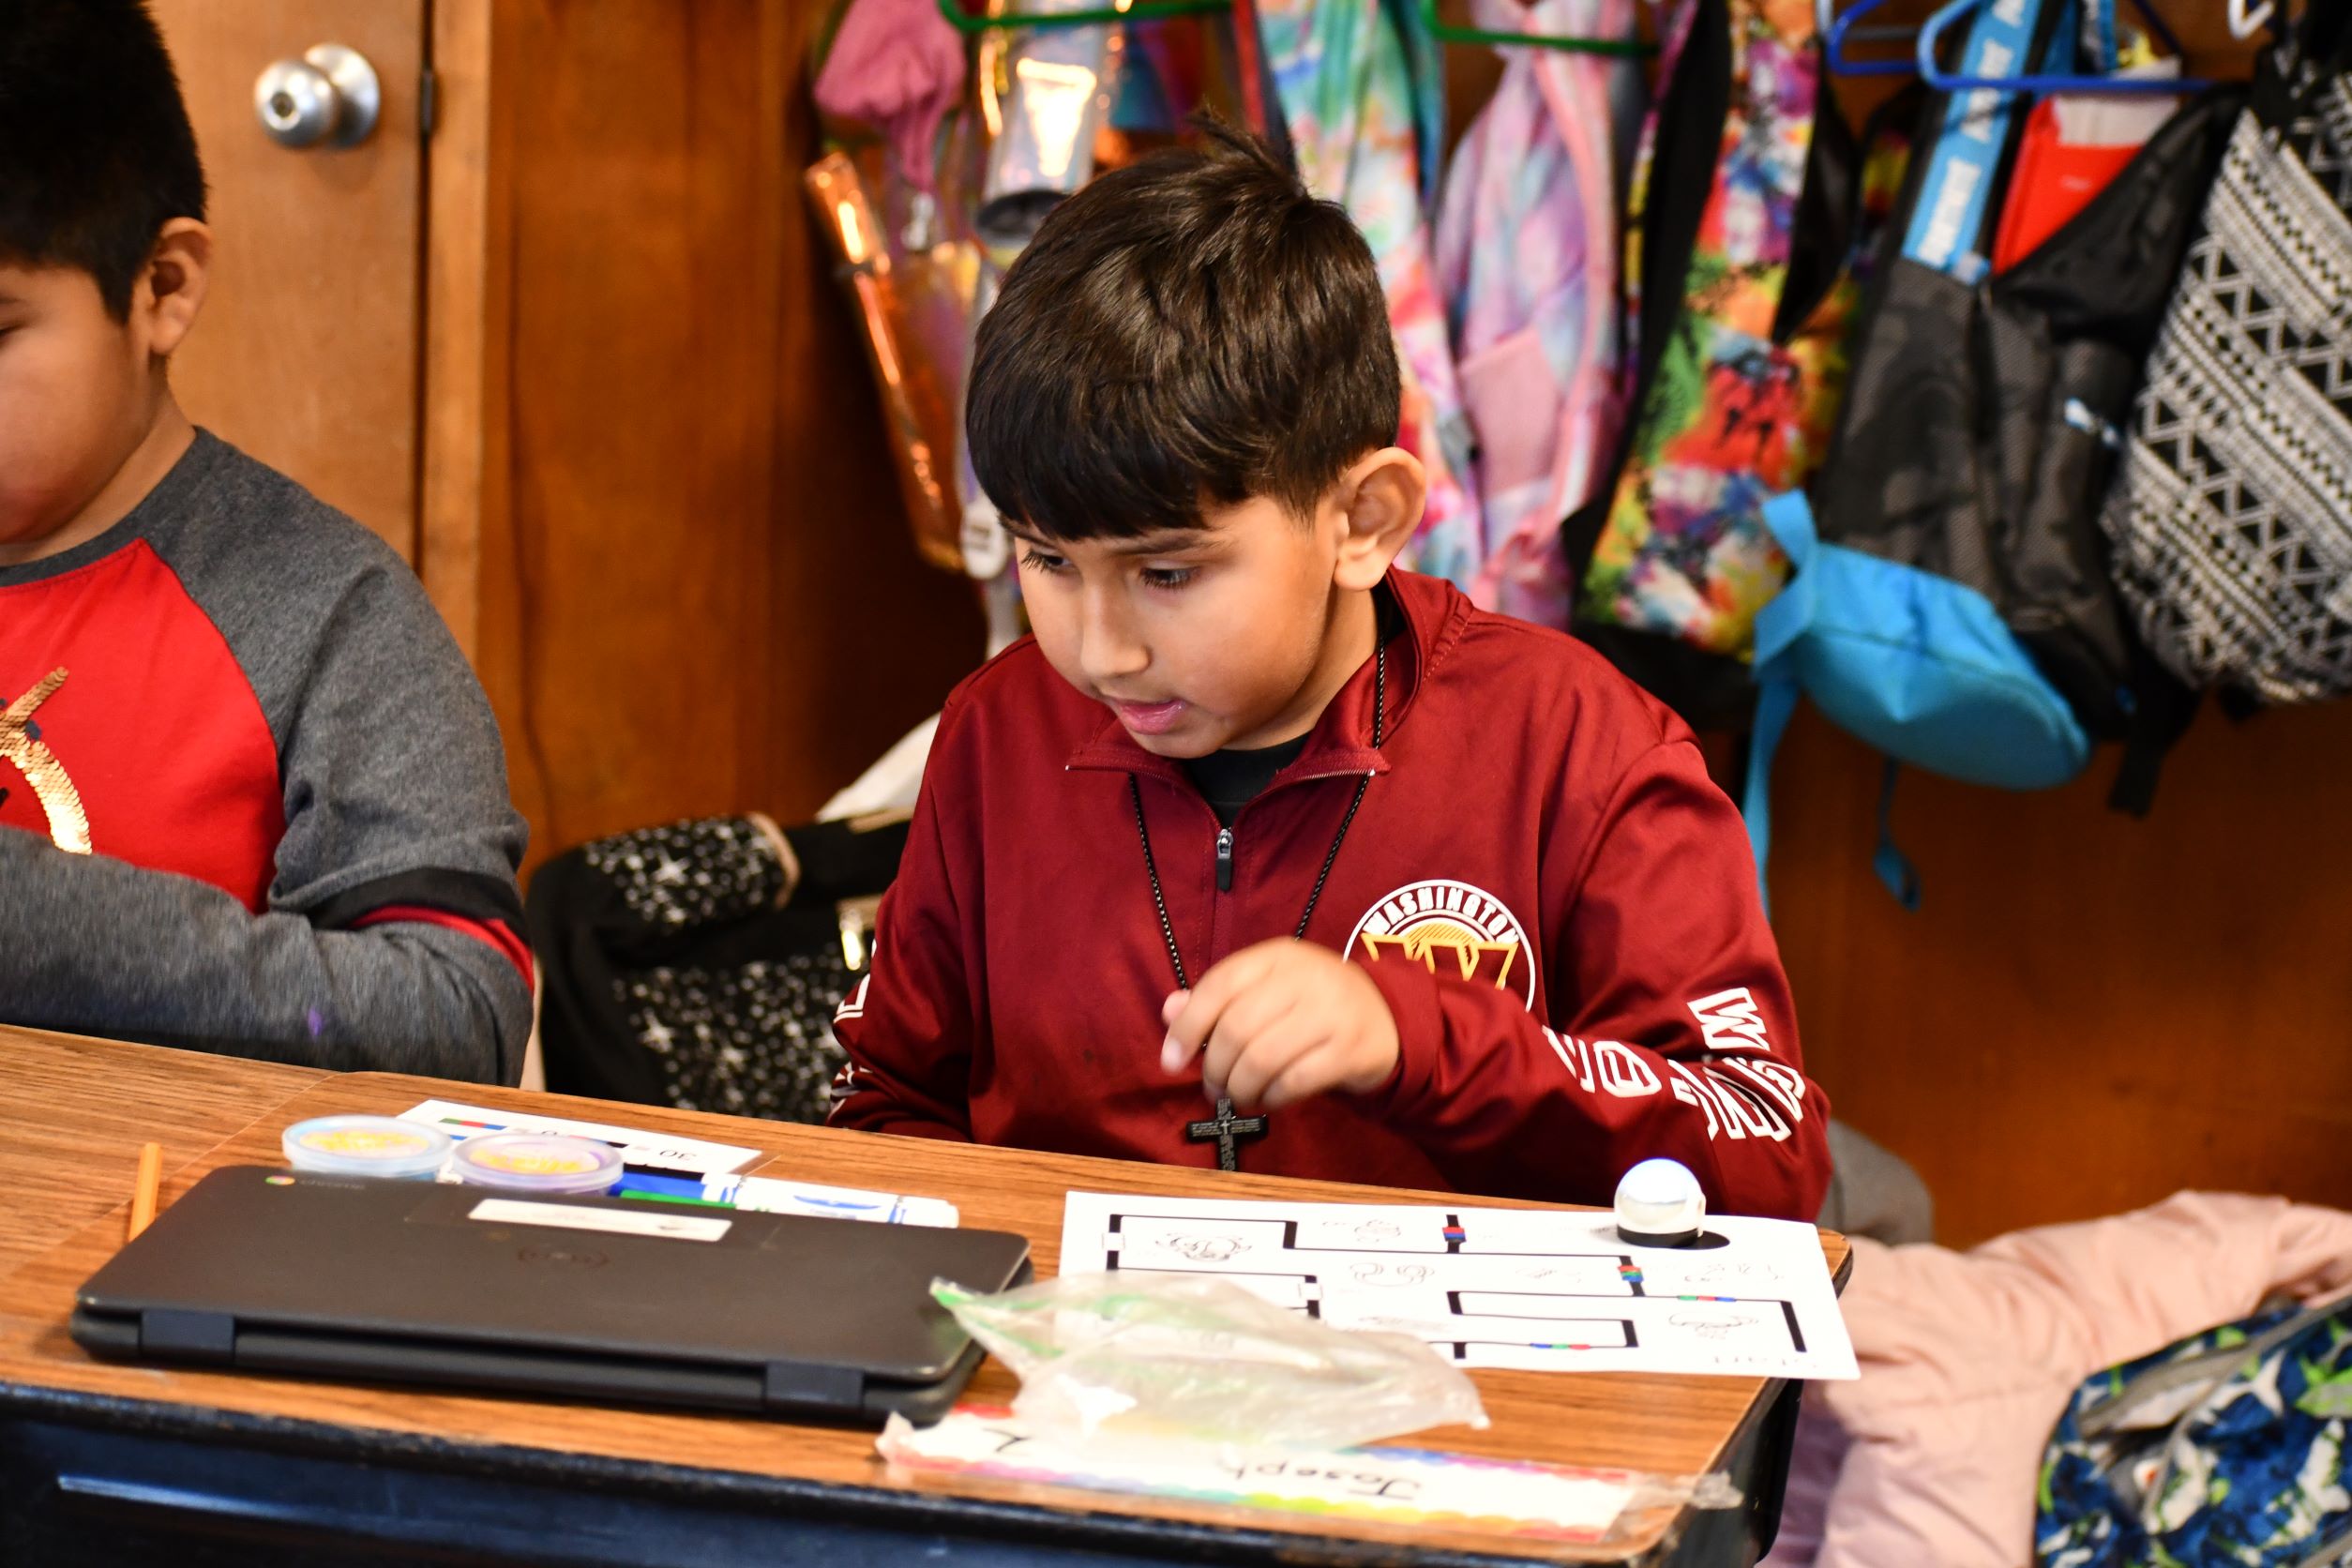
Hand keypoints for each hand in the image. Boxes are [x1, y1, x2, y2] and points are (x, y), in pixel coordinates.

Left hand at [1159, 939, 1399, 1111]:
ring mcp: (1331, 1012)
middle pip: (1238, 1028)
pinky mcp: (1350, 1050)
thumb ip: (1218, 999)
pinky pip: (1295, 1082)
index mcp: (1277, 956)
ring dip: (1240, 1087)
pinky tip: (1268, 1099)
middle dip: (1215, 1067)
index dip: (1187, 1026)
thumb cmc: (1312, 1005)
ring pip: (1264, 1059)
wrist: (1387, 1018)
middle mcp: (1305, 977)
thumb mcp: (1267, 989)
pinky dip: (1272, 1098)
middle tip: (1213, 1087)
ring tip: (1237, 1096)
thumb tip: (1170, 1010)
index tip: (1171, 1061)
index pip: (1219, 985)